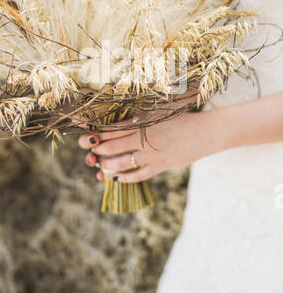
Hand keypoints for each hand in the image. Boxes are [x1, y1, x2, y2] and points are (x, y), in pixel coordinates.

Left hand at [78, 107, 232, 182]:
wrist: (206, 132)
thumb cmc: (182, 119)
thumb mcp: (159, 114)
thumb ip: (139, 119)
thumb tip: (120, 122)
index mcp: (143, 124)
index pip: (113, 129)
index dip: (97, 133)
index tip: (86, 134)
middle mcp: (145, 141)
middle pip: (112, 146)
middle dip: (97, 149)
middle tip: (88, 150)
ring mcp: (152, 156)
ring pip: (121, 163)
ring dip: (107, 165)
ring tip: (98, 165)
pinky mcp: (160, 167)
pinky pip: (138, 176)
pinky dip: (125, 178)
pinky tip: (116, 178)